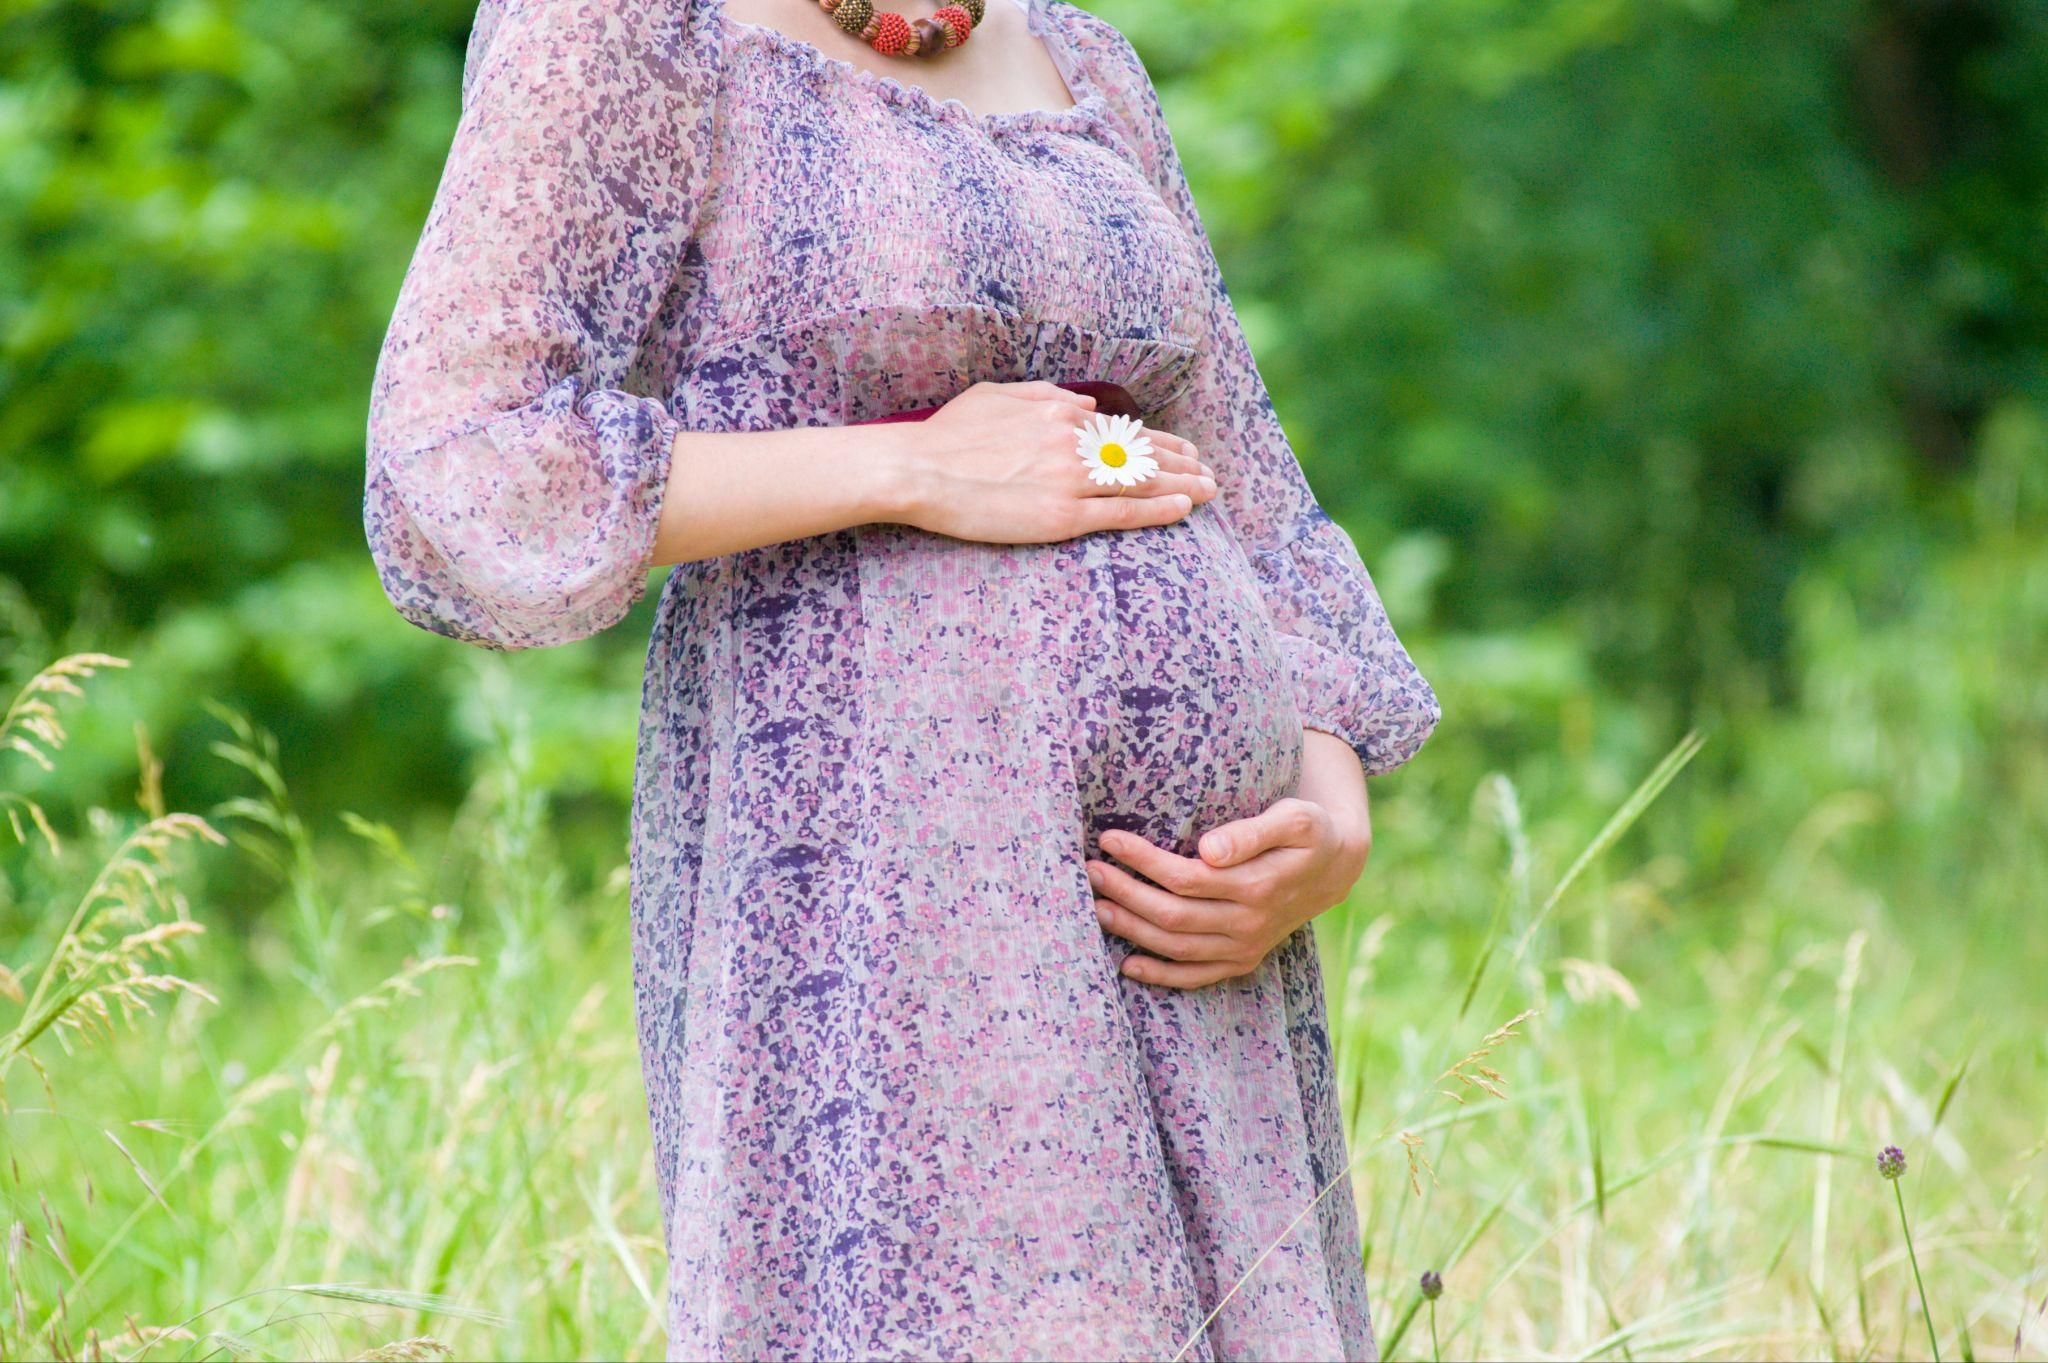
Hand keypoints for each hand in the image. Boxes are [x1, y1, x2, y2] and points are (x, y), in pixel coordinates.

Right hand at [894, 380, 1217, 544]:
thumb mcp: (997, 396)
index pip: (1120, 428)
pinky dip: (1158, 510)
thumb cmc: (947, 434)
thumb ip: (1045, 396)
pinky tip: (1183, 509)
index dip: (1156, 440)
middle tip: (1209, 471)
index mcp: (1058, 412)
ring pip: (1141, 481)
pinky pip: (1122, 513)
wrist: (918, 470)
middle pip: (1141, 453)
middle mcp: (1073, 443)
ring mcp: (1071, 480)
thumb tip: (1084, 404)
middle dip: (1181, 462)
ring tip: (1210, 491)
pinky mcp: (1062, 516)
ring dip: (1183, 486)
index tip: (1180, 449)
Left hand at [1087, 733, 1372, 988]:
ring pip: (1177, 947)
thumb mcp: (1294, 819)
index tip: (1111, 839)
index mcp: (1259, 885)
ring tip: (1097, 906)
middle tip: (1091, 870)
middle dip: (1126, 893)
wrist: (1335, 867)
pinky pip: (1196, 977)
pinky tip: (1128, 964)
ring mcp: (1246, 946)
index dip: (1144, 860)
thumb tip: (1208, 849)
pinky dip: (1161, 975)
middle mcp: (1250, 923)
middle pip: (1173, 915)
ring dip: (1132, 930)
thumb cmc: (1308, 831)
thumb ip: (1252, 832)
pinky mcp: (1242, 960)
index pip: (1186, 878)